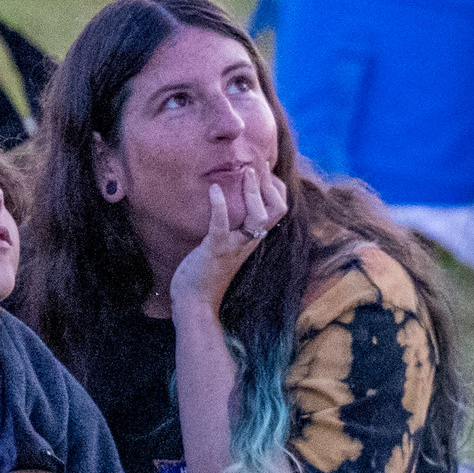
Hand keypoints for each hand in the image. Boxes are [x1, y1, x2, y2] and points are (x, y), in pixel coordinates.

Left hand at [165, 164, 284, 321]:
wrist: (195, 304)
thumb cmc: (206, 275)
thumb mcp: (225, 248)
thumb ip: (233, 231)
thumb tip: (230, 211)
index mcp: (252, 240)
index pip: (278, 211)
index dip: (276, 189)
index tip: (264, 172)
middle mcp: (249, 242)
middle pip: (278, 211)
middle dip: (270, 186)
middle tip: (255, 168)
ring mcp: (234, 246)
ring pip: (259, 217)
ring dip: (252, 192)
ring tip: (244, 173)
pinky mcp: (216, 249)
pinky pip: (222, 225)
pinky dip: (219, 205)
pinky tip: (214, 189)